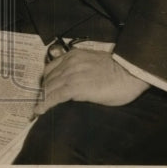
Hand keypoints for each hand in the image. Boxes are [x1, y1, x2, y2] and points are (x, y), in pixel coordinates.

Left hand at [34, 48, 149, 114]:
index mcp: (73, 56)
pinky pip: (55, 96)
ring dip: (41, 99)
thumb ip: (80, 70)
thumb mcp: (93, 64)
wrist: (129, 72)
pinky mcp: (75, 87)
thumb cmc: (118, 71)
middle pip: (47, 79)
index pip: (51, 68)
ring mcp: (71, 74)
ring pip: (49, 87)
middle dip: (42, 91)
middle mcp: (69, 63)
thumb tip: (74, 83)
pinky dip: (45, 104)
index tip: (42, 90)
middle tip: (39, 102)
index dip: (45, 81)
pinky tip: (39, 111)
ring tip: (37, 108)